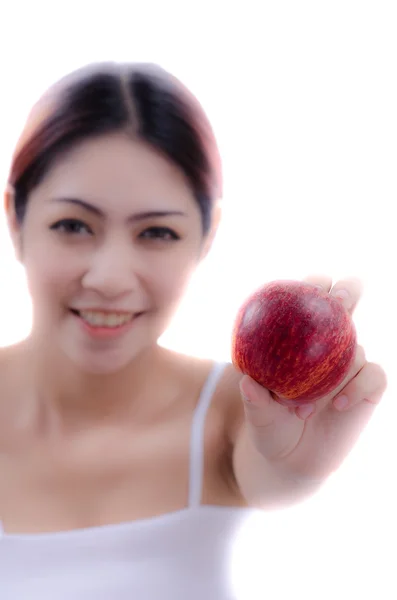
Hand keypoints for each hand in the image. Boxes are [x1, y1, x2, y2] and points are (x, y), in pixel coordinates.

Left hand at [239, 275, 387, 480]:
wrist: (292, 459)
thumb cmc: (270, 426)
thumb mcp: (258, 413)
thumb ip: (255, 398)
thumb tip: (247, 380)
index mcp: (301, 338)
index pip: (311, 297)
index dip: (314, 283)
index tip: (307, 286)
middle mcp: (329, 343)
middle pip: (348, 301)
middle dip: (347, 290)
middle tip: (339, 302)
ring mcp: (352, 363)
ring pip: (357, 348)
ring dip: (332, 375)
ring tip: (301, 410)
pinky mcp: (369, 387)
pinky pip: (374, 377)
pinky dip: (358, 387)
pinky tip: (338, 405)